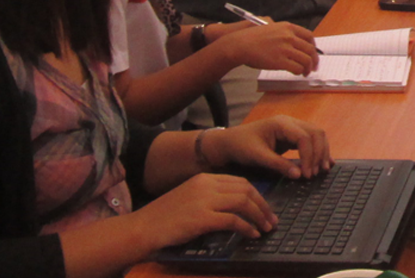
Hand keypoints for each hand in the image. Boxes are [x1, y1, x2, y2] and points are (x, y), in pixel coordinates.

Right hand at [131, 173, 274, 245]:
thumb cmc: (164, 218)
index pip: (239, 181)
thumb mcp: (189, 200)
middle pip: (246, 189)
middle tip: (271, 219)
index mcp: (203, 179)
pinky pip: (233, 220)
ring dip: (259, 215)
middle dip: (263, 204)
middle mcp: (205, 185)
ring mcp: (204, 200)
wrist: (142, 228)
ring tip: (266, 227)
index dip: (256, 195)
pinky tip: (252, 234)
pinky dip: (247, 227)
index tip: (264, 207)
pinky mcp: (202, 218)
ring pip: (243, 202)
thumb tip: (235, 209)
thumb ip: (210, 199)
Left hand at [205, 116, 333, 179]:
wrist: (229, 142)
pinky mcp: (292, 137)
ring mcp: (292, 128)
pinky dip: (319, 151)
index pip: (304, 137)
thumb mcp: (258, 157)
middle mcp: (290, 122)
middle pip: (315, 133)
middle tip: (315, 173)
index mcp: (281, 124)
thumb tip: (299, 175)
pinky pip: (311, 141)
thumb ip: (278, 165)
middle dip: (319, 153)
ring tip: (322, 170)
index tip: (307, 174)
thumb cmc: (241, 146)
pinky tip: (326, 163)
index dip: (309, 156)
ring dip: (322, 152)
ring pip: (316, 135)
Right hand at [213, 21, 319, 74]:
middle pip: (310, 49)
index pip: (309, 36)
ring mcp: (285, 48)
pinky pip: (297, 67)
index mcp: (287, 27)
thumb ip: (281, 31)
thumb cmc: (251, 38)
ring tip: (305, 73)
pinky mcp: (280, 61)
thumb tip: (292, 40)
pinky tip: (296, 73)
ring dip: (308, 68)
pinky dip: (299, 71)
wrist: (240, 45)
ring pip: (306, 60)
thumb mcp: (268, 26)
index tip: (313, 53)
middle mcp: (288, 36)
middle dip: (314, 60)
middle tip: (313, 67)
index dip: (313, 46)